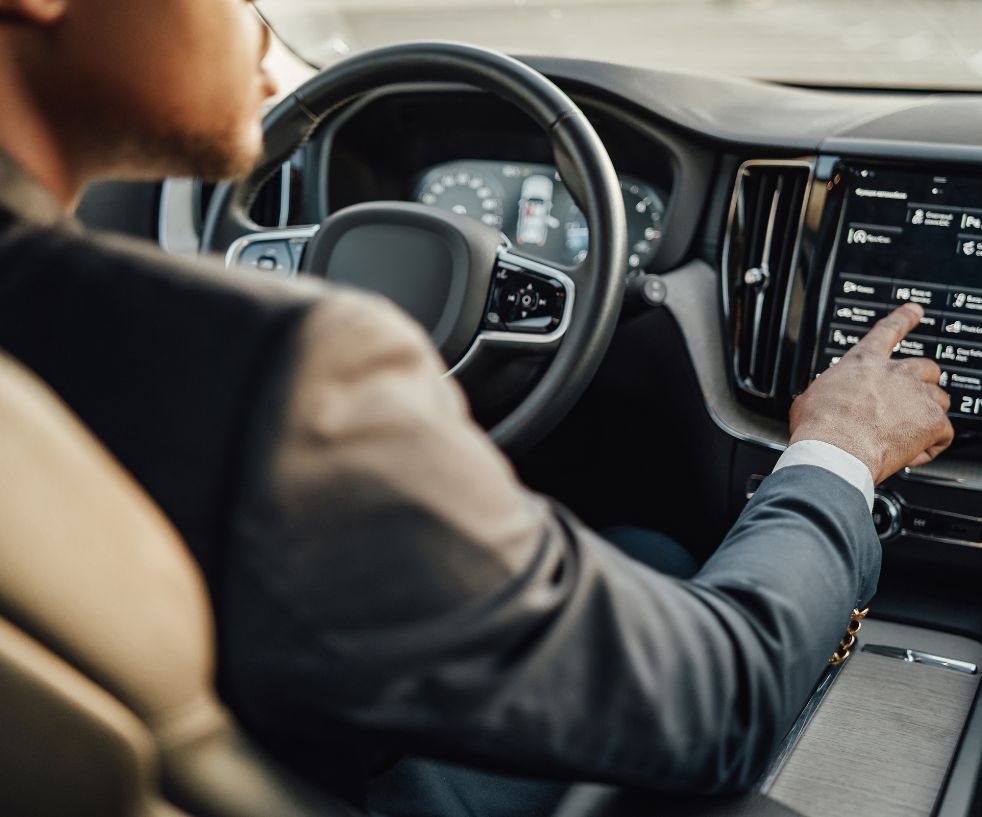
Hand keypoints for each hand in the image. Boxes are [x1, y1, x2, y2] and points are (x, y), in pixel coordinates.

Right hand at [790, 303, 953, 483]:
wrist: (834, 450)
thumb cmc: (818, 426)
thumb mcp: (811, 398)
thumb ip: (828, 392)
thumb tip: (819, 401)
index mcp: (863, 363)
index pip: (888, 330)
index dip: (904, 318)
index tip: (915, 310)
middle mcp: (895, 373)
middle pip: (926, 367)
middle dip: (923, 382)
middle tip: (911, 399)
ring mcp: (917, 396)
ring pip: (940, 399)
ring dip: (929, 414)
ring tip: (910, 432)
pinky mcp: (932, 422)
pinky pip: (943, 433)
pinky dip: (931, 445)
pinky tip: (912, 453)